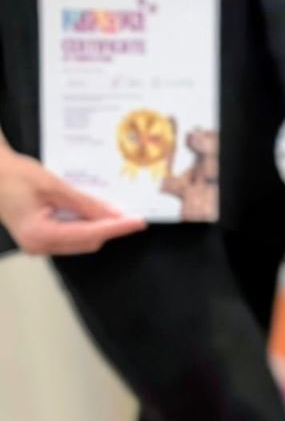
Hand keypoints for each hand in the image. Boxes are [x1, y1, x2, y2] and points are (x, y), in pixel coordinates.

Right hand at [0, 148, 145, 254]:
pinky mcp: (39, 239)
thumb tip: (114, 215)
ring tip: (115, 212)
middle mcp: (38, 246)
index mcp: (39, 235)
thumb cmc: (13, 174)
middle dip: (109, 229)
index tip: (136, 223)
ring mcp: (38, 245)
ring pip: (80, 241)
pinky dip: (84, 225)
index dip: (115, 228)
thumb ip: (86, 203)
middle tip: (131, 216)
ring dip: (97, 227)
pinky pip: (70, 236)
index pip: (89, 235)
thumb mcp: (54, 185)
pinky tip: (93, 213)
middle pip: (87, 243)